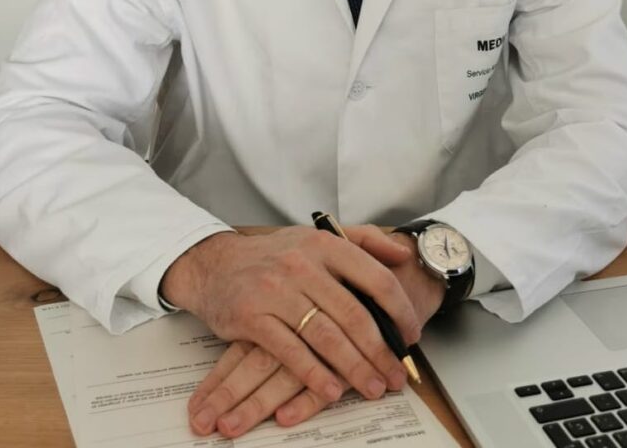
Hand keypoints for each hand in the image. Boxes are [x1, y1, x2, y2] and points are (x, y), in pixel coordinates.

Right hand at [164, 225, 418, 434]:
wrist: (216, 263)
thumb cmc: (274, 255)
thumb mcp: (318, 236)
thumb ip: (364, 239)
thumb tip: (403, 252)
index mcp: (325, 244)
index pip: (375, 278)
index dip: (400, 310)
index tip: (411, 334)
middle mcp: (302, 265)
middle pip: (354, 315)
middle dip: (381, 351)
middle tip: (396, 375)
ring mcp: (276, 291)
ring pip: (326, 336)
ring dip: (354, 368)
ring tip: (373, 387)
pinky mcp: (252, 317)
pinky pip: (290, 351)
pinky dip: (313, 374)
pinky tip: (331, 390)